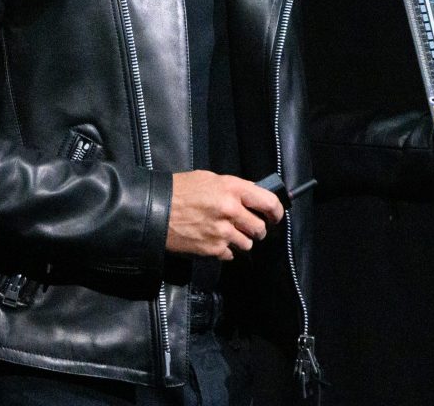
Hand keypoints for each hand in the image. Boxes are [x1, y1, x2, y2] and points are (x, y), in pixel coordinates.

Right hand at [166, 170, 285, 259]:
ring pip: (248, 244)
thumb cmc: (181, 190)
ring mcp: (222, 232)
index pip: (269, 202)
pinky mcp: (213, 249)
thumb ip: (234, 188)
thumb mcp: (210, 179)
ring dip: (241, 241)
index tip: (276, 217)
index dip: (277, 212)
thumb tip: (253, 197)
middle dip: (257, 229)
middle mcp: (231, 211)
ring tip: (228, 234)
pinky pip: (231, 255)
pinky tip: (214, 241)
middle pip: (260, 228)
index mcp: (232, 189)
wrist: (156, 210)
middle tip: (248, 227)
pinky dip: (225, 251)